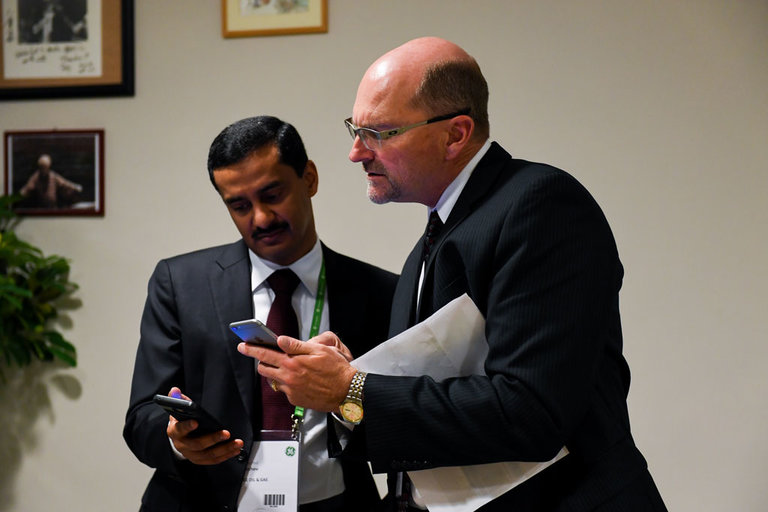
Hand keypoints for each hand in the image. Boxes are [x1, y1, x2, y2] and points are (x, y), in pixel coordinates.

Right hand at [165, 387, 242, 464]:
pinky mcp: (199, 459)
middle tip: (226, 433)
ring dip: (224, 449)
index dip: (186, 426)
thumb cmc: (181, 420)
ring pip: (207, 455)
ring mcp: (190, 454)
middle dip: (213, 439)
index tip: (196, 421)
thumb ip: (177, 399)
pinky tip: (235, 450)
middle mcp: (181, 445)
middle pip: (197, 445)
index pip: (179, 429)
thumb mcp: (178, 408)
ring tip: (237, 443)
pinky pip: (213, 460)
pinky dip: (225, 456)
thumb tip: (175, 390)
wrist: (179, 436)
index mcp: (174, 431)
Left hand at [237, 333, 356, 411]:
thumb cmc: (336, 369)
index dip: (252, 349)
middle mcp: (288, 377)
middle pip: (264, 369)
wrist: (347, 391)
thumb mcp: (319, 350)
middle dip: (262, 361)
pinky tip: (300, 380)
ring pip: (273, 380)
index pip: (265, 354)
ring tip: (289, 368)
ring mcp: (291, 390)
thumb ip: (296, 345)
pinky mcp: (295, 399)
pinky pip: (285, 390)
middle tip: (266, 357)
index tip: (243, 345)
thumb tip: (280, 340)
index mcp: (293, 362)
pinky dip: (288, 384)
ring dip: (276, 373)